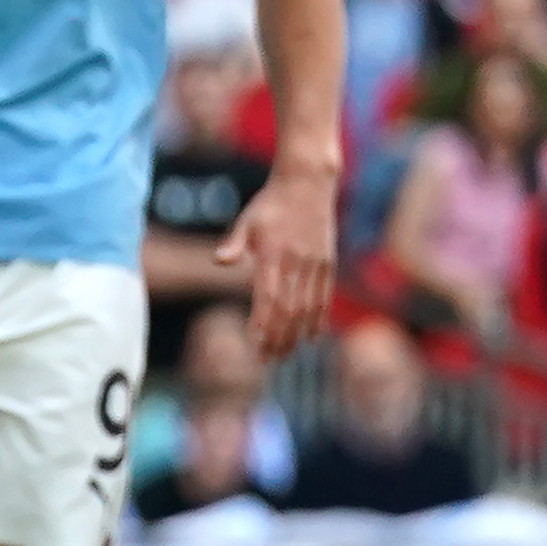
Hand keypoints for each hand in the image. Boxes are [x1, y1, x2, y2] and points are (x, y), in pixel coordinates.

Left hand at [218, 163, 338, 359]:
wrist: (308, 184)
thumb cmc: (270, 204)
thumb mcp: (247, 220)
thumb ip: (234, 243)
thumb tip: (218, 260)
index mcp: (274, 255)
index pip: (268, 297)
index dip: (263, 322)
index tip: (255, 343)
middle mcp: (297, 263)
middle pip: (289, 309)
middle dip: (278, 338)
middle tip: (267, 360)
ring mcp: (316, 264)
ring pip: (308, 308)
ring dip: (297, 334)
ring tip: (285, 355)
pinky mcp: (328, 263)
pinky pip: (324, 297)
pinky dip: (318, 318)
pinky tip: (312, 336)